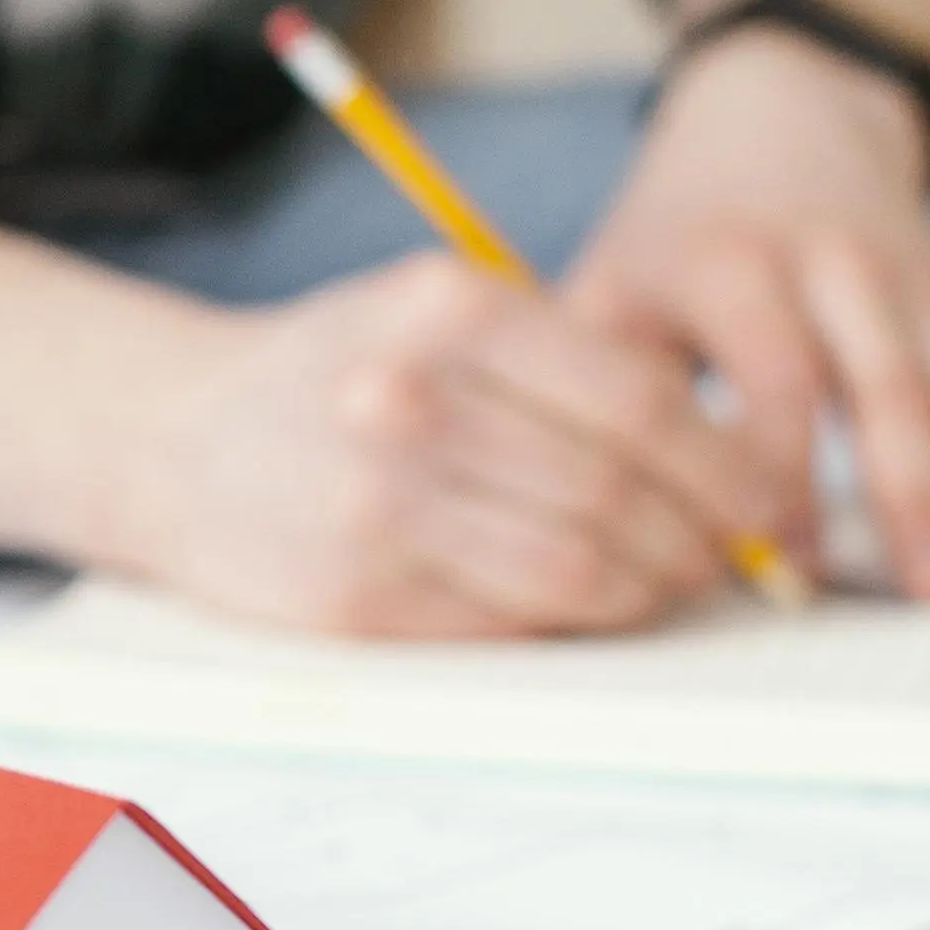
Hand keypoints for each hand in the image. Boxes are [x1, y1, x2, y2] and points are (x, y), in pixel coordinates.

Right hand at [105, 252, 796, 637]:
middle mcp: (408, 402)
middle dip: (701, 536)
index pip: (640, 398)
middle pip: (620, 490)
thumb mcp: (436, 313)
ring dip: (649, 588)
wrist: (171, 439)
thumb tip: (720, 455)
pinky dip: (571, 619)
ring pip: (578, 569)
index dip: (722, 461)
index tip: (758, 495)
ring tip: (667, 581)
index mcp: (446, 309)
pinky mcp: (355, 597)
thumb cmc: (336, 372)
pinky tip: (584, 601)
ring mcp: (375, 506)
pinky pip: (510, 620)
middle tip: (728, 553)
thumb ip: (562, 362)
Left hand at [561, 27, 929, 601]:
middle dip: (911, 505)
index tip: (780, 564)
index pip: (776, 375)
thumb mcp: (609, 284)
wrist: (782, 114)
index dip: (783, 473)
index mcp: (733, 262)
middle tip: (925, 607)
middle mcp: (835, 268)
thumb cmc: (676, 234)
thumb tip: (586, 524)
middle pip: (887, 391)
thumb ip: (596, 392)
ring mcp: (909, 289)